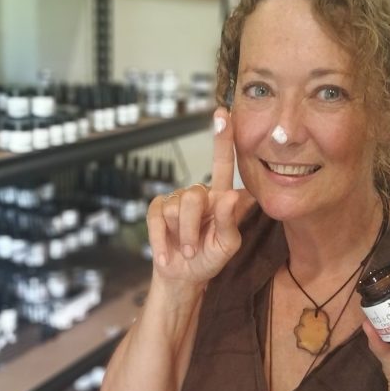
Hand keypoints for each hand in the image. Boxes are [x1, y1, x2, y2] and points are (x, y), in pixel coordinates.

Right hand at [146, 109, 242, 284]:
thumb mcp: (227, 245)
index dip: (222, 140)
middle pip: (194, 195)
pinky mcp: (156, 210)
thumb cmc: (209, 258)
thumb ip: (230, 221)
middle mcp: (198, 194)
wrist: (183, 276)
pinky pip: (157, 219)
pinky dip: (161, 240)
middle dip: (193, 227)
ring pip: (176, 208)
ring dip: (181, 236)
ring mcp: (175, 200)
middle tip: (193, 249)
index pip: (222, 165)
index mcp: (219, 198)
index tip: (223, 115)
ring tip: (185, 250)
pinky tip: (166, 254)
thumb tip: (232, 194)